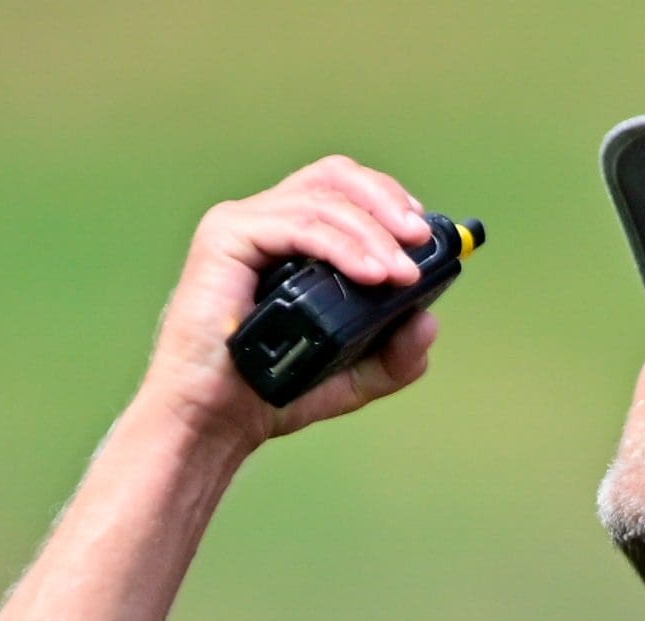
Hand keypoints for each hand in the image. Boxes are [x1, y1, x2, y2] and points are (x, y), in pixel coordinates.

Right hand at [134, 155, 443, 451]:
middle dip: (386, 202)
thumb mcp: (353, 377)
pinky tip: (372, 274)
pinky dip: (342, 246)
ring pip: (322, 201)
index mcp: (290, 239)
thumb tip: (429, 321)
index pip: (342, 190)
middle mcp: (265, 222)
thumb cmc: (270, 392)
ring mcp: (242, 225)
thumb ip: (395, 355)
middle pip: (335, 177)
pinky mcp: (225, 238)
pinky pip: (297, 226)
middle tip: (418, 242)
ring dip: (373, 233)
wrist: (215, 420)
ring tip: (403, 275)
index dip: (387, 200)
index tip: (422, 235)